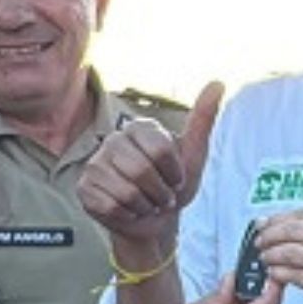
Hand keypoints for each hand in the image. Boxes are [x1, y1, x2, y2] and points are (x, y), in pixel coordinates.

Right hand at [78, 82, 221, 257]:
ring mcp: (95, 163)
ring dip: (146, 205)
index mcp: (139, 128)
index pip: (159, 149)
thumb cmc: (174, 185)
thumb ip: (203, 119)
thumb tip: (218, 83)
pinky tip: (129, 210)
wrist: (157, 220)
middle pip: (141, 171)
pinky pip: (111, 206)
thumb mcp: (194, 154)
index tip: (176, 178)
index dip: (174, 172)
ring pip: (126, 192)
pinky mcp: (84, 187)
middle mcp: (113, 140)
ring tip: (147, 202)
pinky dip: (129, 215)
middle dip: (161, 192)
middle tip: (162, 195)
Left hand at [255, 209, 302, 303]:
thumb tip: (290, 228)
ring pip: (289, 252)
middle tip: (258, 241)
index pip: (301, 214)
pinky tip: (274, 274)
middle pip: (290, 230)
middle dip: (267, 235)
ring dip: (270, 255)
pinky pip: (294, 276)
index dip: (276, 218)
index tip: (263, 223)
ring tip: (264, 259)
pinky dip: (278, 274)